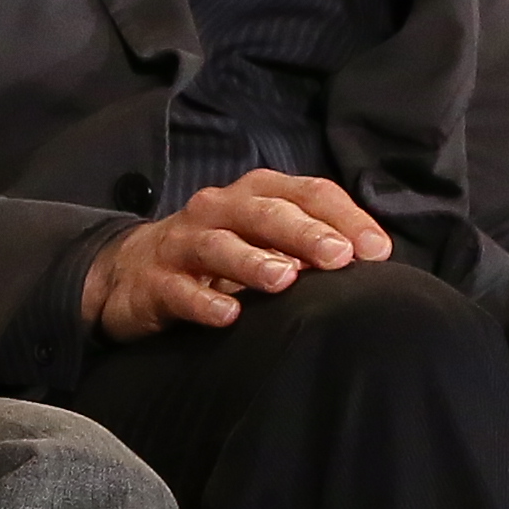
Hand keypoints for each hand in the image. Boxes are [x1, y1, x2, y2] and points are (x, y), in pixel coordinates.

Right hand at [83, 172, 392, 340]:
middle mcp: (219, 209)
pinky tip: (228, 315)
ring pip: (219, 245)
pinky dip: (203, 301)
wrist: (131, 272)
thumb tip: (371, 261)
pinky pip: (179, 289)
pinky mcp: (155, 282)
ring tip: (283, 280)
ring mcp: (183, 243)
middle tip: (338, 257)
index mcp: (255, 194)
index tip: (376, 251)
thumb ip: (311, 246)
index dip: (345, 217)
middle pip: (264, 213)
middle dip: (304, 233)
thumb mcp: (264, 239)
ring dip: (252, 261)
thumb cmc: (217, 255)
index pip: (307, 193)